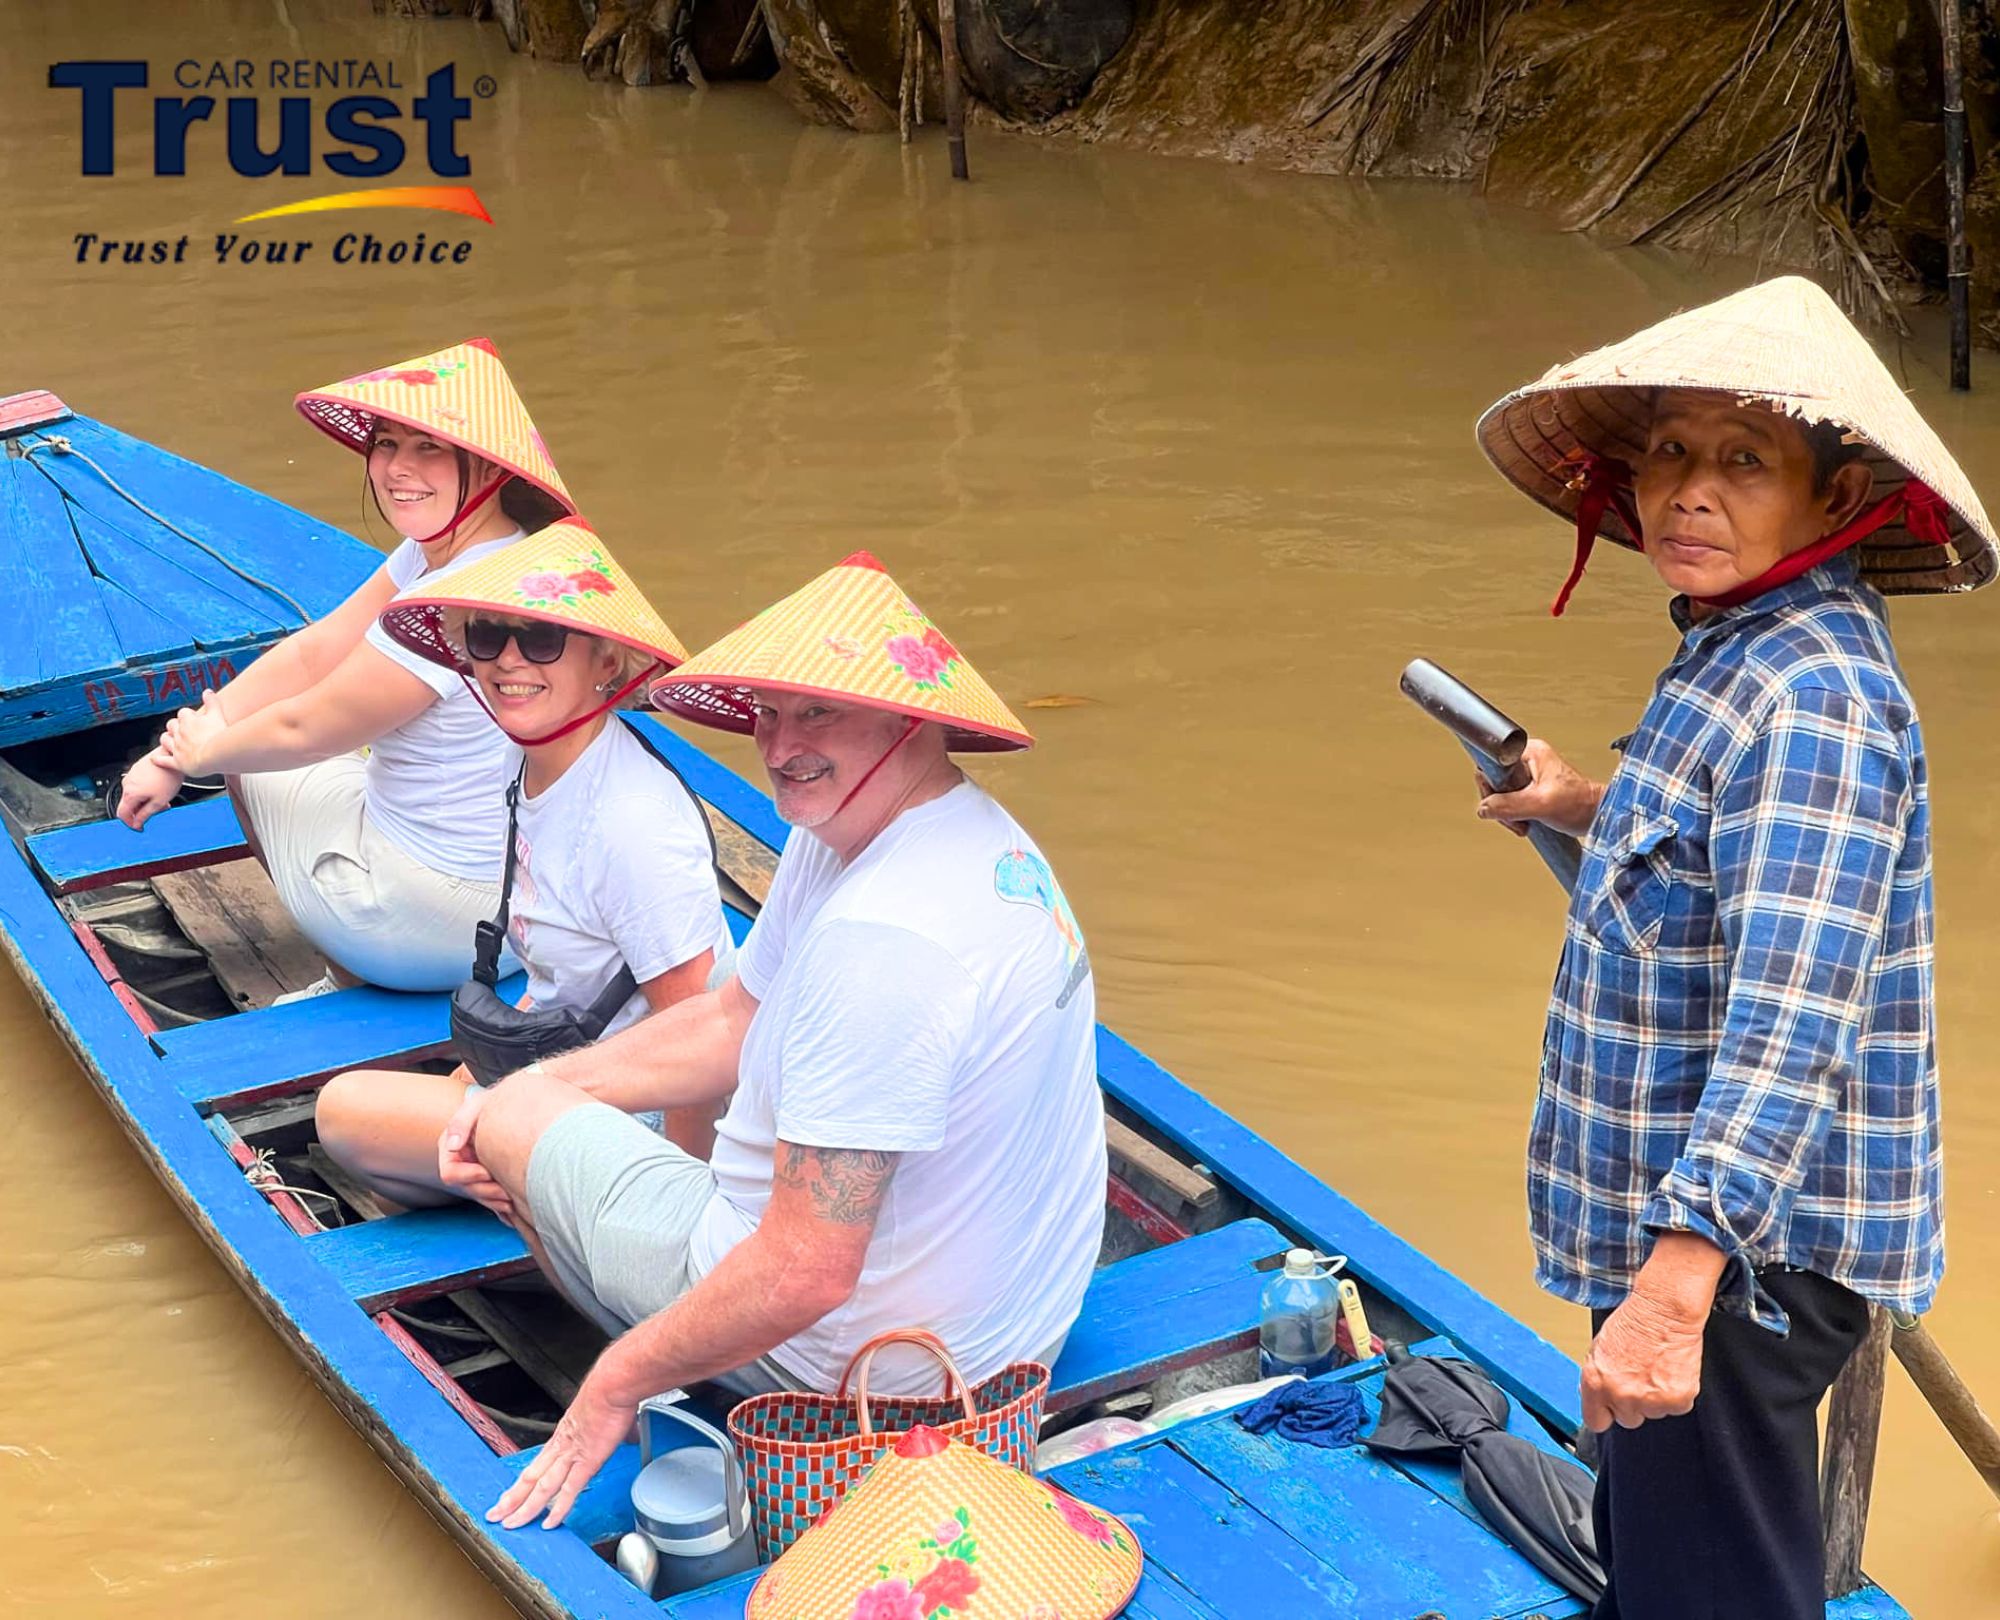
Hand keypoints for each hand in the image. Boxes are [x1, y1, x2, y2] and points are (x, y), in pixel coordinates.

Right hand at [116, 750, 183, 829]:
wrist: (171, 756)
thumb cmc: (168, 776)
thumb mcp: (159, 801)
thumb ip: (146, 814)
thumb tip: (137, 823)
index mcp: (130, 793)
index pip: (122, 814)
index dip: (130, 823)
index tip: (139, 826)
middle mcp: (127, 784)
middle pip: (129, 804)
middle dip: (141, 811)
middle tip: (157, 811)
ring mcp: (131, 775)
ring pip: (134, 795)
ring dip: (145, 801)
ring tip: (162, 799)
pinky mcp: (137, 769)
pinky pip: (138, 785)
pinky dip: (146, 791)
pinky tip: (160, 789)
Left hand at [159, 689, 228, 776]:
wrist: (215, 756)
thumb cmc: (218, 736)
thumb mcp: (218, 715)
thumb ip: (213, 702)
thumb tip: (207, 691)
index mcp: (188, 720)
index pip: (183, 713)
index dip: (189, 715)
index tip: (196, 719)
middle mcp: (179, 733)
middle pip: (171, 724)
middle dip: (176, 726)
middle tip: (185, 729)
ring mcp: (176, 748)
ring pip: (165, 739)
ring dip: (167, 738)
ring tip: (172, 740)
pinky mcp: (177, 763)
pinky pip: (163, 760)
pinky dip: (158, 759)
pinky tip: (155, 759)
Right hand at [437, 1084, 514, 1224]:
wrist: (512, 1106)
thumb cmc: (493, 1103)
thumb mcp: (476, 1105)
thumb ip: (461, 1121)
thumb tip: (452, 1146)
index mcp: (450, 1148)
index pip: (450, 1173)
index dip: (469, 1176)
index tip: (488, 1172)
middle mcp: (459, 1163)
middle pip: (466, 1189)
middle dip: (485, 1193)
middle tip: (506, 1193)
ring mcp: (473, 1173)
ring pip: (479, 1197)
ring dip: (494, 1202)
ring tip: (512, 1201)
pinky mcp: (488, 1179)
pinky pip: (491, 1200)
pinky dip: (501, 1207)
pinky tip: (513, 1210)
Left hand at [487, 1362, 636, 1528]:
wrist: (612, 1384)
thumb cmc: (609, 1391)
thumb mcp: (601, 1411)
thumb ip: (609, 1426)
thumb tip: (624, 1430)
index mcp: (563, 1436)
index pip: (536, 1466)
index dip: (521, 1483)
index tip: (510, 1495)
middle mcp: (561, 1447)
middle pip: (530, 1478)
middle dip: (511, 1499)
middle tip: (495, 1515)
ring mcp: (571, 1455)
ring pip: (542, 1488)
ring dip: (525, 1508)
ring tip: (511, 1524)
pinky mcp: (586, 1461)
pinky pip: (570, 1490)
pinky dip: (558, 1508)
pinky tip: (549, 1523)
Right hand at [1476, 739, 1602, 838]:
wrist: (1598, 816)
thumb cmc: (1581, 803)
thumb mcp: (1541, 804)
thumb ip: (1510, 805)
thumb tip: (1485, 808)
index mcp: (1530, 753)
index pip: (1492, 761)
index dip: (1491, 784)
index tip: (1498, 798)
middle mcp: (1528, 761)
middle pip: (1494, 781)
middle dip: (1500, 804)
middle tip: (1515, 817)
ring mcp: (1529, 777)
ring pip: (1500, 795)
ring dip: (1507, 813)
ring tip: (1524, 822)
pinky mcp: (1531, 791)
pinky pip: (1510, 802)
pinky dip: (1514, 816)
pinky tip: (1526, 821)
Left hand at [1580, 1289, 1706, 1431]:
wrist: (1665, 1311)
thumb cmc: (1633, 1323)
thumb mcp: (1599, 1348)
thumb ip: (1596, 1377)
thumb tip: (1595, 1396)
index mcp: (1596, 1383)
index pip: (1595, 1421)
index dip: (1605, 1414)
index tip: (1610, 1409)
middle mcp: (1622, 1395)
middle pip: (1628, 1420)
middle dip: (1633, 1404)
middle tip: (1640, 1378)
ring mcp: (1651, 1400)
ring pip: (1654, 1413)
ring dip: (1656, 1398)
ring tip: (1656, 1369)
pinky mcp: (1677, 1400)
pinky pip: (1677, 1408)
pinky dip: (1676, 1394)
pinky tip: (1671, 1372)